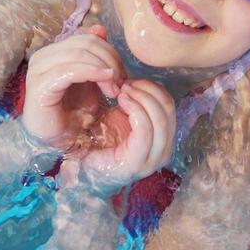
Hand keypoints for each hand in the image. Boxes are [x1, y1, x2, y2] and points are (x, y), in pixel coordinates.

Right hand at [20, 25, 123, 152]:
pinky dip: (93, 72)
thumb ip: (95, 56)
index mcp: (54, 53)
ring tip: (115, 90)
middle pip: (86, 43)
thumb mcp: (91, 81)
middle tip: (122, 83)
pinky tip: (107, 81)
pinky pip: (71, 69)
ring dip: (105, 69)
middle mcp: (43, 57)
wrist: (59, 143)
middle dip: (110, 61)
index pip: (88, 37)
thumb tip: (100, 28)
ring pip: (81, 53)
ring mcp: (39, 70)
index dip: (110, 51)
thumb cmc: (74, 115)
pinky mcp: (40, 86)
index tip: (122, 74)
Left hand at [58, 79, 175, 194]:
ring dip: (141, 97)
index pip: (169, 105)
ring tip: (121, 91)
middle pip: (168, 108)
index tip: (130, 81)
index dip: (152, 88)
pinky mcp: (137, 162)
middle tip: (125, 83)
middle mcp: (163, 150)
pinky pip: (145, 129)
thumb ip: (137, 104)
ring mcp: (153, 159)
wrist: (81, 168)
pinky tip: (121, 101)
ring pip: (160, 118)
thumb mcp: (123, 117)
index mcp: (163, 138)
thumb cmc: (99, 142)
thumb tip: (137, 81)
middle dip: (147, 90)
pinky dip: (136, 109)